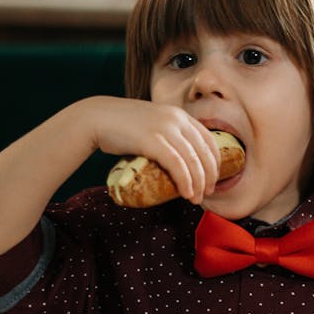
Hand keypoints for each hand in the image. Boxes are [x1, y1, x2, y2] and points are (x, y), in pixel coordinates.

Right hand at [85, 97, 220, 203]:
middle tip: (208, 193)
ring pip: (193, 161)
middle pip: (205, 152)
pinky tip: (186, 193)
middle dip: (210, 176)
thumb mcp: (153, 125)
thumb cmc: (122, 126)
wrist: (97, 118)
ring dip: (199, 183)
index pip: (209, 140)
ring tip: (196, 198)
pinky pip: (178, 165)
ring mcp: (166, 128)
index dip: (216, 162)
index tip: (213, 178)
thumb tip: (179, 162)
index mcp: (180, 115)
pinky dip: (185, 181)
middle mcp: (177, 119)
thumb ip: (168, 136)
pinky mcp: (153, 140)